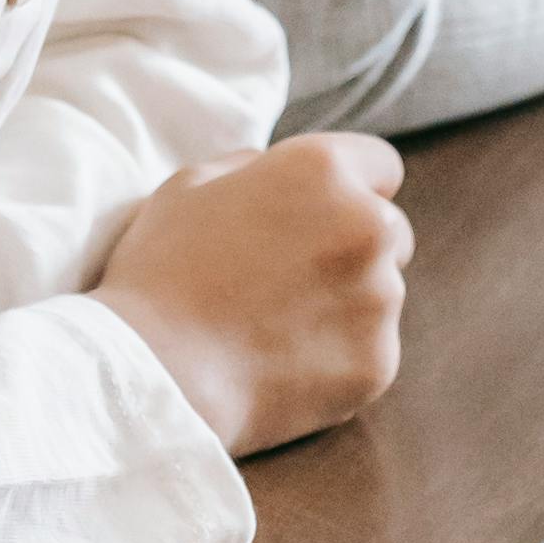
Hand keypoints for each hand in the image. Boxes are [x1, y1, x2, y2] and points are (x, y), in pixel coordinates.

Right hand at [100, 133, 411, 456]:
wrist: (155, 377)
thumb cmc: (160, 273)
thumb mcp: (190, 185)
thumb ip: (253, 166)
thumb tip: (276, 170)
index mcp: (324, 171)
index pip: (380, 165)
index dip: (350, 188)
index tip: (320, 215)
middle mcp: (369, 226)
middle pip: (389, 230)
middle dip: (353, 246)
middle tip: (292, 278)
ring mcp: (379, 300)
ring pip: (381, 294)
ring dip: (346, 304)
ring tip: (275, 329)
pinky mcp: (378, 364)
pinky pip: (370, 351)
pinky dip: (338, 358)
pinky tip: (282, 366)